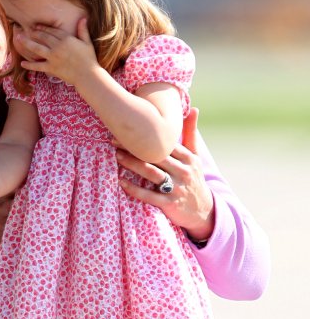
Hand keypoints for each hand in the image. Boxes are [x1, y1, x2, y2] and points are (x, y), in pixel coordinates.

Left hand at [15, 17, 98, 85]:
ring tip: (18, 38)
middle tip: (25, 29)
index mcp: (66, 39)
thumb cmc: (89, 59)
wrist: (87, 75)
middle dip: (33, 32)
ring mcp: (53, 57)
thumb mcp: (87, 42)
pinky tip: (22, 64)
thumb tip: (83, 18)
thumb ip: (83, 30)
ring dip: (26, 43)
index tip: (36, 26)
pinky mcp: (51, 68)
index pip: (52, 31)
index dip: (43, 28)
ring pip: (37, 48)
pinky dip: (29, 65)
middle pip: (43, 37)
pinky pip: (38, 66)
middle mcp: (57, 46)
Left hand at [115, 108, 214, 241]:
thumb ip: (191, 133)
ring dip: (132, 164)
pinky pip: (149, 195)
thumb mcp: (196, 156)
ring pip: (152, 173)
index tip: (129, 128)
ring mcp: (177, 188)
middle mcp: (184, 171)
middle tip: (115, 140)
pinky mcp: (170, 204)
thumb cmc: (194, 178)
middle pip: (156, 156)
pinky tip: (121, 182)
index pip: (166, 144)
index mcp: (189, 158)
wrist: (203, 211)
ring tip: (117, 156)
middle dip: (135, 148)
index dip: (147, 135)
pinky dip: (134, 189)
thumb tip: (193, 108)